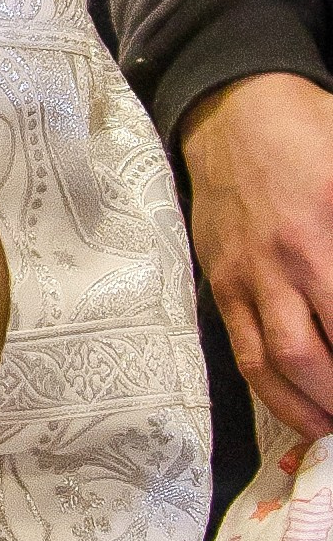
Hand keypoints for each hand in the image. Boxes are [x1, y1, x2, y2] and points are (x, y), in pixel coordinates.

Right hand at [182, 73, 332, 438]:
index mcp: (322, 232)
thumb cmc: (311, 131)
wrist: (233, 109)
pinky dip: (268, 388)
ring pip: (268, 365)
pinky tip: (294, 401)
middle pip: (308, 357)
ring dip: (303, 410)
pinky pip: (241, 348)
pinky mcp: (219, 281)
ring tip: (330, 431)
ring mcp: (243, 276)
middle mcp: (281, 264)